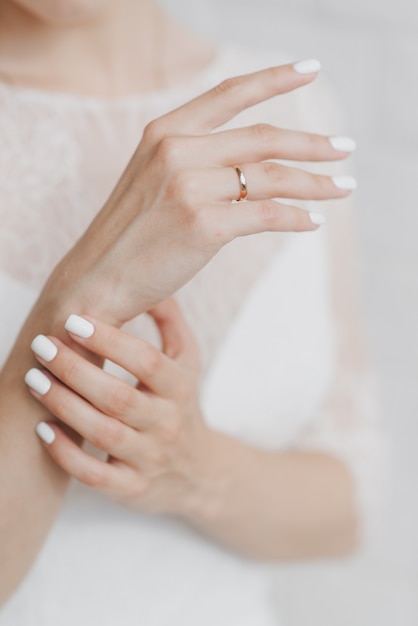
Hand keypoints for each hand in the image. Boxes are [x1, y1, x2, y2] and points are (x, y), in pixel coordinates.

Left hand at [25, 300, 215, 514]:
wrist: (199, 471)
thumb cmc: (183, 404)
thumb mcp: (188, 361)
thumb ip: (170, 322)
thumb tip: (151, 283)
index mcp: (180, 387)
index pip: (148, 361)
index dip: (111, 341)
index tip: (74, 321)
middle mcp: (167, 423)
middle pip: (119, 397)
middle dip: (76, 370)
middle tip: (42, 346)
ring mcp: (150, 458)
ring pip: (103, 434)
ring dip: (64, 406)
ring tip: (34, 379)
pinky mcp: (132, 488)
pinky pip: (95, 475)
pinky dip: (66, 454)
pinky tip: (42, 429)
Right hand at [45, 60, 355, 325]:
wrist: (95, 282)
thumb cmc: (129, 238)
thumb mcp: (154, 183)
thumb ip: (196, 163)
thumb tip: (254, 167)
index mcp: (162, 133)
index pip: (229, 95)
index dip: (274, 80)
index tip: (310, 71)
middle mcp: (175, 151)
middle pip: (263, 138)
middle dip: (312, 144)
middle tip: (345, 149)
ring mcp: (189, 187)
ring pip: (272, 177)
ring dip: (316, 183)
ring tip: (343, 187)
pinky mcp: (203, 225)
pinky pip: (268, 215)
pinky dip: (297, 219)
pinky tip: (312, 222)